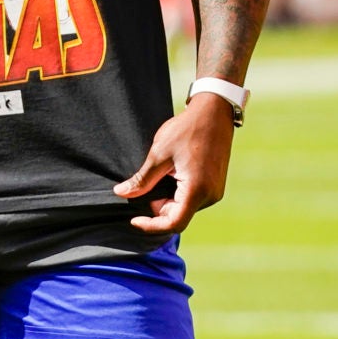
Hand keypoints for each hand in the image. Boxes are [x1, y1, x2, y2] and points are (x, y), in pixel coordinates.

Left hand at [115, 94, 235, 233]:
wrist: (213, 113)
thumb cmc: (186, 130)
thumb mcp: (159, 154)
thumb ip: (142, 179)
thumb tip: (121, 193)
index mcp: (197, 190)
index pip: (173, 223)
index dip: (151, 225)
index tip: (134, 219)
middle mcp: (210, 195)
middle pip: (178, 216)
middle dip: (157, 208)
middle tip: (143, 187)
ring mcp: (215, 191)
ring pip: (184, 208)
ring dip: (166, 200)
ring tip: (158, 176)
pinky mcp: (215, 185)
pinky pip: (192, 199)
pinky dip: (177, 194)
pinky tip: (169, 176)